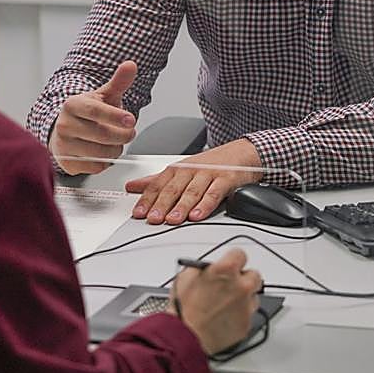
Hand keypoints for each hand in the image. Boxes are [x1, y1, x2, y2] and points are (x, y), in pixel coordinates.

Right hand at [48, 61, 138, 174]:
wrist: (66, 130)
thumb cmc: (87, 113)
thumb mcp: (103, 95)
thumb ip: (118, 82)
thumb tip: (130, 65)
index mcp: (73, 104)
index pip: (95, 111)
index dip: (115, 116)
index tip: (131, 120)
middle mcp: (65, 125)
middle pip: (101, 134)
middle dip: (123, 135)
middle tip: (130, 132)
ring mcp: (64, 145)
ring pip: (100, 153)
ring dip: (116, 149)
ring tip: (116, 141)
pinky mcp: (67, 163)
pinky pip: (95, 167)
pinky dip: (106, 161)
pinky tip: (104, 151)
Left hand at [125, 139, 261, 224]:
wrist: (242, 153)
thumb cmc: (210, 165)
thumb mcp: (180, 171)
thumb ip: (156, 181)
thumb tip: (131, 187)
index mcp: (177, 169)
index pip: (158, 185)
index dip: (147, 199)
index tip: (138, 213)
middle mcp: (191, 170)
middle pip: (173, 189)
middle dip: (162, 204)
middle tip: (153, 219)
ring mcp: (208, 174)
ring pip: (192, 191)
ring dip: (181, 206)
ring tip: (172, 219)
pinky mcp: (225, 179)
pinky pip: (214, 193)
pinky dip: (205, 205)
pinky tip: (197, 215)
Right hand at [166, 248, 262, 354]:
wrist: (184, 337)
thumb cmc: (183, 310)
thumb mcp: (186, 277)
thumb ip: (204, 269)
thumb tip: (211, 269)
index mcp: (226, 270)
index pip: (240, 255)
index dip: (233, 260)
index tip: (230, 265)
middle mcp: (241, 287)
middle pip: (254, 275)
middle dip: (243, 279)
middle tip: (230, 286)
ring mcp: (246, 307)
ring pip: (253, 297)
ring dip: (243, 299)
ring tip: (224, 306)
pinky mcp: (246, 325)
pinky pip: (248, 316)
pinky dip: (239, 316)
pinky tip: (224, 318)